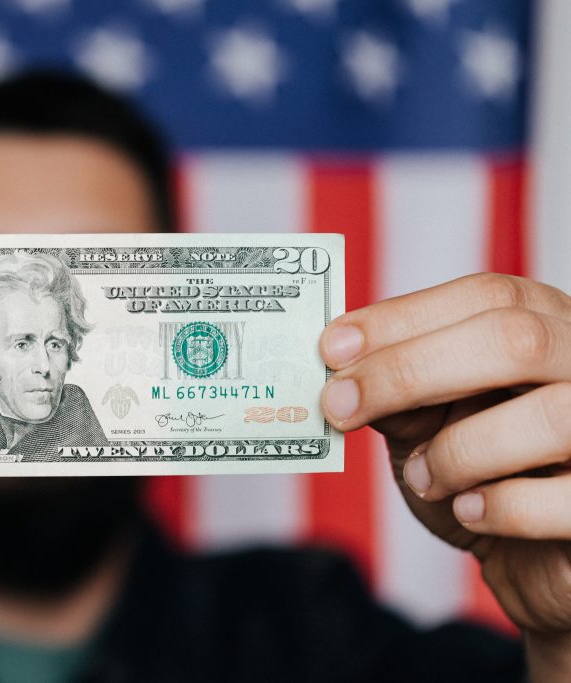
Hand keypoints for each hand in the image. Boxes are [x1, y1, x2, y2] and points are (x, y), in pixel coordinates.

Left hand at [319, 273, 570, 677]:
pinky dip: (501, 507)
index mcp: (550, 326)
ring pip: (551, 416)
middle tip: (340, 404)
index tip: (333, 347)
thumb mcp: (429, 422)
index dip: (403, 317)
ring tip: (420, 477)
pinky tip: (469, 510)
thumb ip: (397, 391)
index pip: (487, 295)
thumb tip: (338, 373)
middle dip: (410, 371)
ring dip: (458, 450)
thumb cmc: (481, 474)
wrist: (531, 556)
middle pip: (516, 339)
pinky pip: (563, 499)